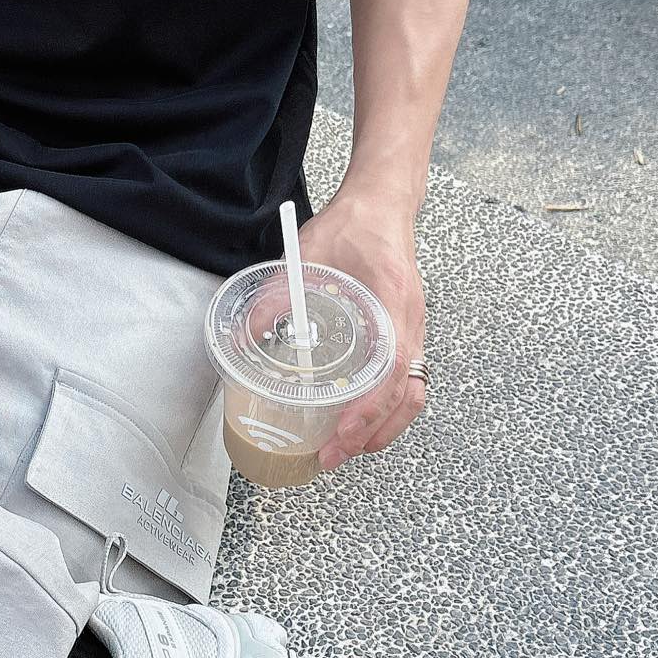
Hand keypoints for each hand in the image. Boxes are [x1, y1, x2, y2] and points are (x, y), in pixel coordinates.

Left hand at [295, 185, 426, 470]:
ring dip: (383, 429)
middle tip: (332, 455)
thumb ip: (276, 293)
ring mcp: (413, 330)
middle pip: (407, 395)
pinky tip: (360, 421)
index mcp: (393, 304)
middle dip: (372, 434)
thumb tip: (245, 336)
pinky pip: (408, 381)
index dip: (368, 410)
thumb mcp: (307, 253)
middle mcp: (411, 324)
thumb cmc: (353, 225)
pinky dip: (387, 409)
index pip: (392, 372)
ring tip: (346, 449)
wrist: (383, 202)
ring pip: (412, 394)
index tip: (342, 433)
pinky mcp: (406, 333)